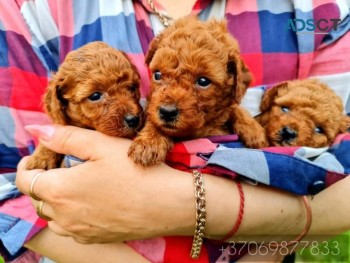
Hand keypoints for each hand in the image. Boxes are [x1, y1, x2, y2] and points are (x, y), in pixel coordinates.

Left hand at [16, 125, 195, 243]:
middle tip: (62, 164)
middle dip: (43, 179)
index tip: (38, 156)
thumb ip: (65, 137)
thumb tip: (37, 130)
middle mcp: (63, 216)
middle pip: (39, 197)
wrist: (168, 204)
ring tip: (75, 183)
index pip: (26, 180)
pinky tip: (91, 201)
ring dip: (56, 198)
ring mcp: (79, 231)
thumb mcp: (101, 145)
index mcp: (60, 190)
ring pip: (53, 214)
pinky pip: (71, 227)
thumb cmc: (136, 170)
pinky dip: (71, 213)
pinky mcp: (94, 239)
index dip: (27, 165)